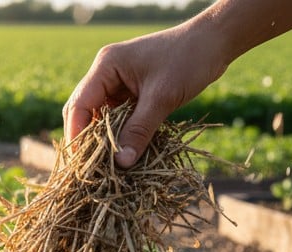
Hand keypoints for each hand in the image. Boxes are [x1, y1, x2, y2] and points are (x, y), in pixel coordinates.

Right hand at [63, 25, 229, 167]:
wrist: (214, 42)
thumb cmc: (187, 60)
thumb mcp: (162, 97)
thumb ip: (139, 130)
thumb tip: (121, 163)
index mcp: (106, 66)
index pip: (80, 104)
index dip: (76, 134)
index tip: (80, 163)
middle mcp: (107, 72)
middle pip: (85, 111)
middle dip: (87, 139)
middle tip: (91, 169)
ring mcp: (119, 81)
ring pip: (102, 116)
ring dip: (106, 138)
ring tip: (107, 165)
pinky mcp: (132, 90)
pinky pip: (119, 116)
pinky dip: (121, 132)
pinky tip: (125, 150)